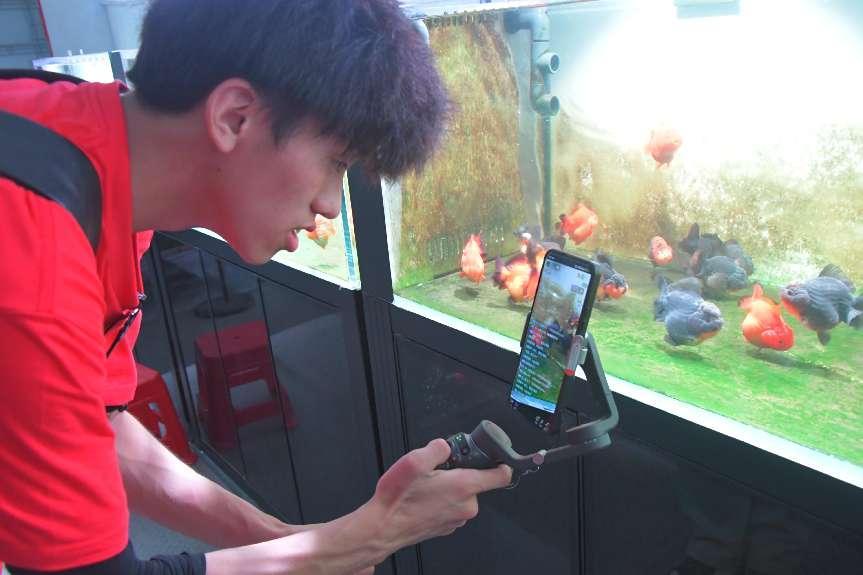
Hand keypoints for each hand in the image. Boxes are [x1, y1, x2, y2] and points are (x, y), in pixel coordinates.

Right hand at [365, 438, 511, 552]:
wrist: (383, 527)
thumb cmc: (397, 499)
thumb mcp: (414, 460)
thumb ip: (437, 447)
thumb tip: (446, 446)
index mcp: (463, 487)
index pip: (501, 476)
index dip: (502, 463)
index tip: (497, 457)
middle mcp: (465, 506)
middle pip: (475, 481)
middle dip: (459, 472)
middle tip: (437, 470)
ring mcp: (457, 519)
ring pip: (461, 494)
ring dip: (448, 487)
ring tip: (424, 486)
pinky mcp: (447, 526)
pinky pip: (451, 506)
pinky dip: (441, 500)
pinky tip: (422, 498)